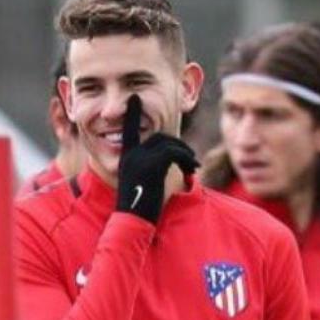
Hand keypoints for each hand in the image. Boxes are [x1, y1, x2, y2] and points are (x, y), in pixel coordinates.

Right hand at [116, 95, 198, 222]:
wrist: (131, 222)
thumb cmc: (139, 208)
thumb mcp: (140, 184)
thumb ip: (147, 168)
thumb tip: (167, 161)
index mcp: (126, 158)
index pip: (128, 129)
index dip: (132, 113)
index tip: (134, 97)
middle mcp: (130, 155)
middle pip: (159, 137)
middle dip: (178, 146)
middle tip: (191, 160)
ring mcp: (139, 159)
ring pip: (169, 144)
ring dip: (186, 154)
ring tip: (193, 167)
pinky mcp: (151, 165)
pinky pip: (174, 153)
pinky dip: (186, 160)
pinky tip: (192, 171)